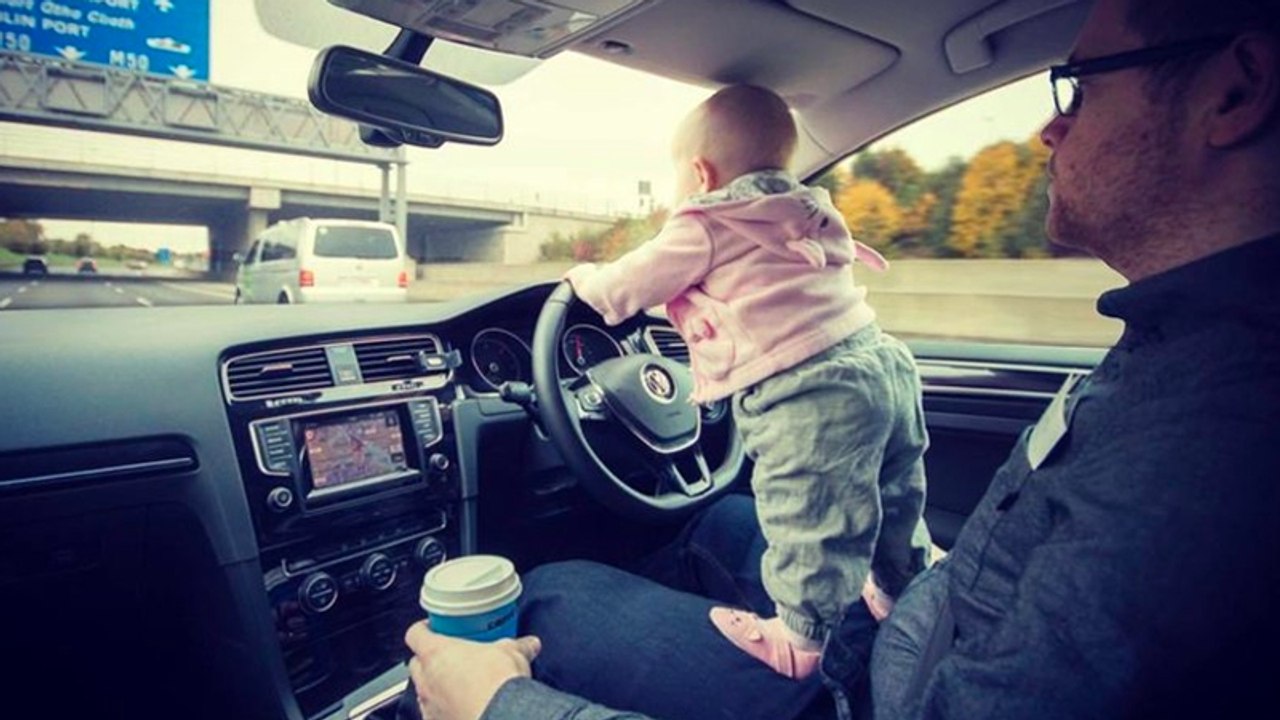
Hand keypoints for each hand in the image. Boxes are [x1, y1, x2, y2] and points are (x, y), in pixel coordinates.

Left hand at [404, 621, 541, 719]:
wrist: (502, 716)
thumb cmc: (497, 683)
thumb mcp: (512, 652)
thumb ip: (518, 646)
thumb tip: (529, 644)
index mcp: (436, 653)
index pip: (415, 634)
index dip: (423, 629)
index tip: (433, 628)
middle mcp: (427, 679)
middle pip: (415, 663)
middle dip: (429, 660)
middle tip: (450, 657)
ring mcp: (429, 705)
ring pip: (423, 691)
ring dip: (435, 687)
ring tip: (457, 686)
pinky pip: (433, 714)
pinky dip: (443, 710)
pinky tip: (460, 708)